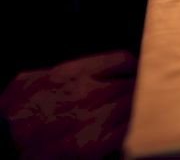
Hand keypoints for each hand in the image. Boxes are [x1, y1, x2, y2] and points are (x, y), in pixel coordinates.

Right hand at [0, 51, 136, 158]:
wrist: (1, 143)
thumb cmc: (9, 116)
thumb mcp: (29, 80)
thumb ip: (55, 71)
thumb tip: (72, 70)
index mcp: (74, 74)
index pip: (121, 61)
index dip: (131, 68)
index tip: (134, 73)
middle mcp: (90, 92)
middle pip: (131, 84)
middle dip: (136, 89)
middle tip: (139, 95)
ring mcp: (95, 118)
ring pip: (134, 105)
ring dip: (136, 108)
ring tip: (136, 113)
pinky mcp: (95, 144)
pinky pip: (128, 130)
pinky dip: (131, 128)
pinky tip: (129, 130)